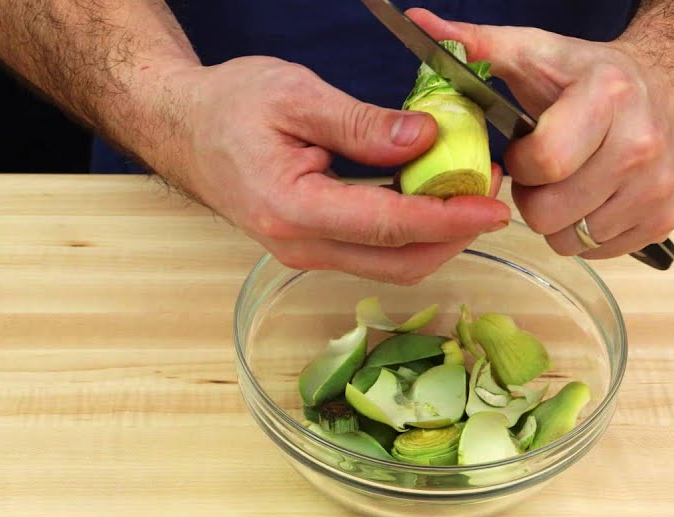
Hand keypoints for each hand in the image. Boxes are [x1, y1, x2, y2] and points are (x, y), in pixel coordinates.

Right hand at [155, 57, 508, 284]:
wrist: (181, 129)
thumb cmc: (228, 106)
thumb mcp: (295, 95)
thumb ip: (361, 123)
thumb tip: (425, 139)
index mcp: (293, 209)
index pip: (388, 226)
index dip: (448, 218)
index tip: (492, 204)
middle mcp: (299, 246)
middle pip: (399, 262)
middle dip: (454, 235)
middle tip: (492, 193)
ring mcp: (305, 253)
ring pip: (390, 265)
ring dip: (437, 236)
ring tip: (471, 191)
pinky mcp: (313, 247)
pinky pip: (374, 252)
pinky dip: (412, 232)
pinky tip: (433, 196)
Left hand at [408, 9, 673, 259]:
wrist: (668, 87)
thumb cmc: (588, 75)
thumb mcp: (533, 54)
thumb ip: (476, 45)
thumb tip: (419, 22)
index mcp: (607, 98)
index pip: (543, 163)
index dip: (521, 164)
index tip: (524, 149)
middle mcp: (641, 144)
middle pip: (552, 212)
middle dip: (535, 197)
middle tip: (545, 171)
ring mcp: (657, 186)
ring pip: (573, 239)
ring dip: (559, 219)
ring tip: (569, 182)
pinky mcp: (667, 217)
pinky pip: (601, 249)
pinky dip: (587, 231)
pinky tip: (593, 197)